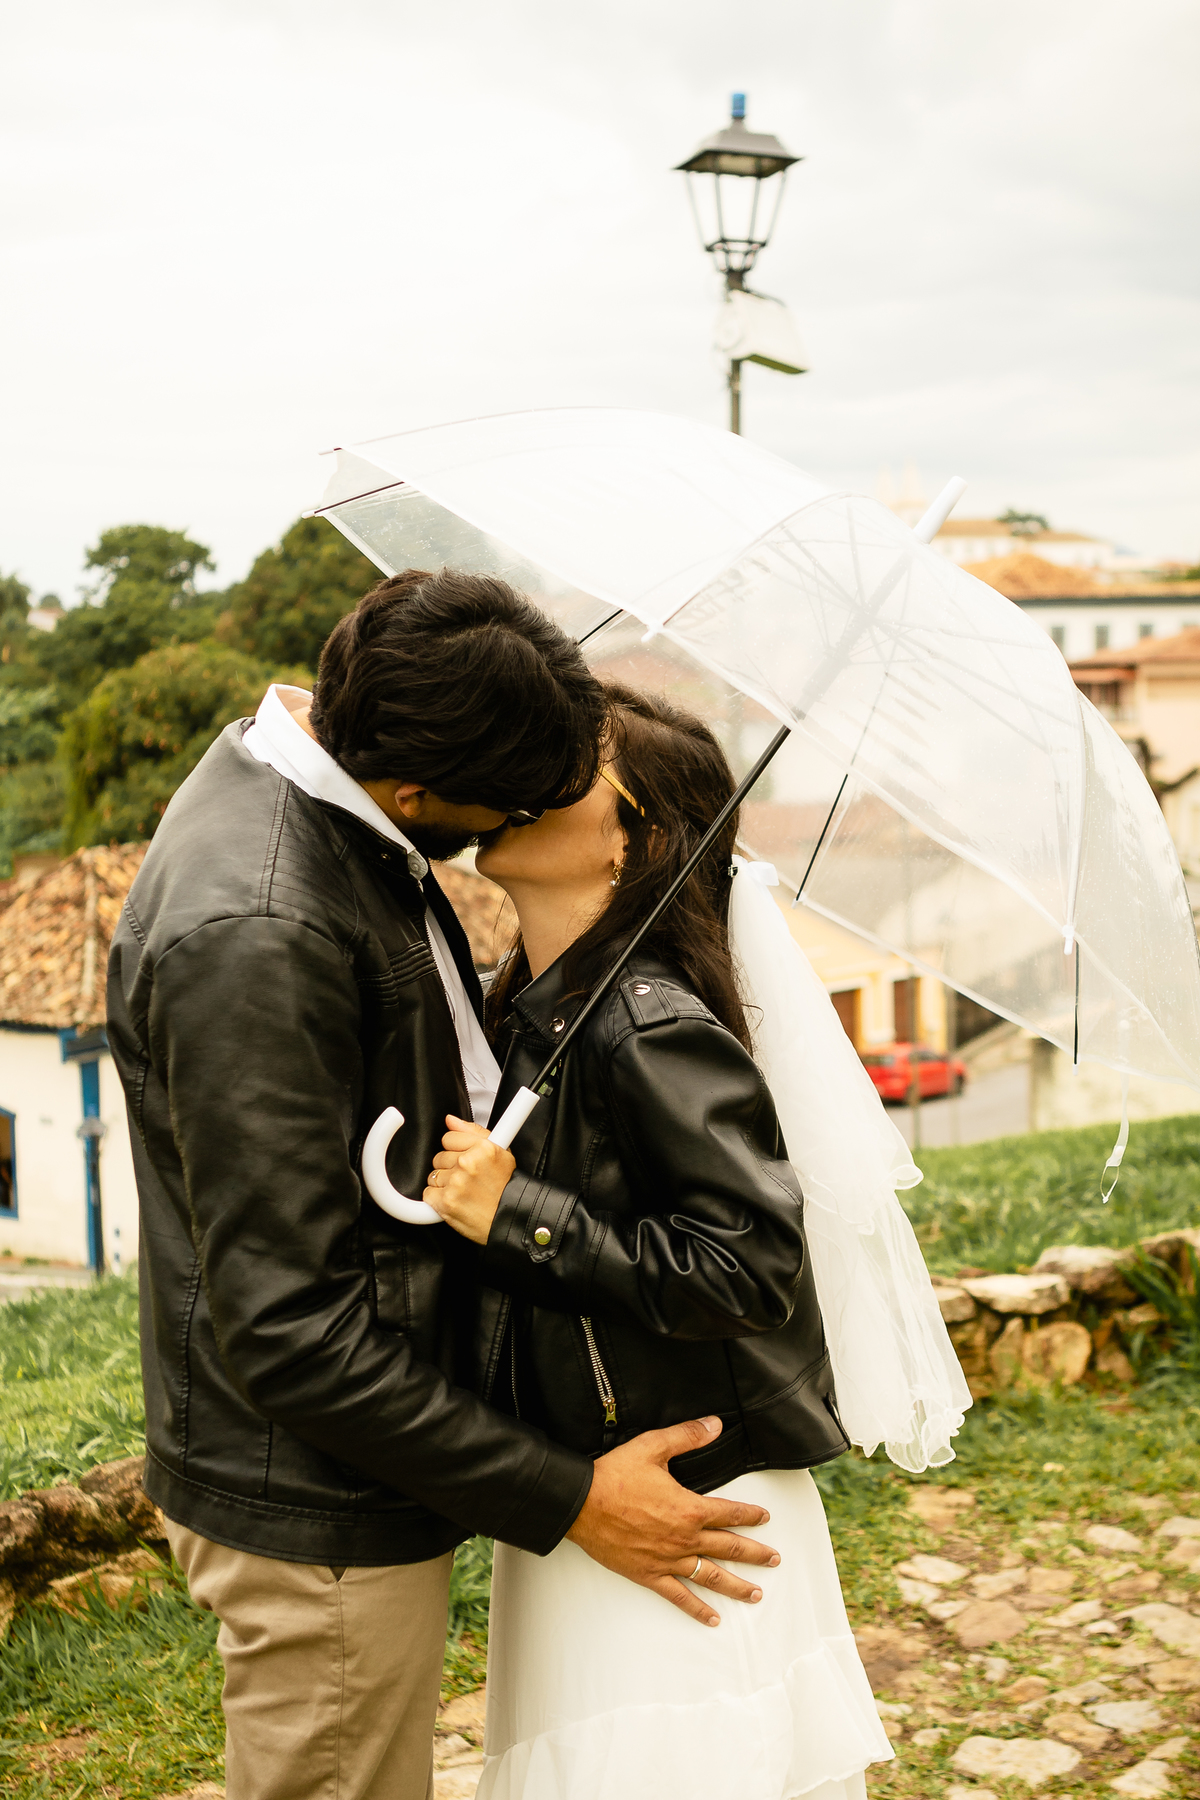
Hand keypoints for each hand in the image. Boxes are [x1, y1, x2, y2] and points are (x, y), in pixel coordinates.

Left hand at [423, 1115, 514, 1244]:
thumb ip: (473, 1132)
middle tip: (468, 1179)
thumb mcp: (500, 1153)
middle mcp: (469, 1162)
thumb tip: (451, 1120)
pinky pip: (428, 1194)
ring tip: (464, 1192)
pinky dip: (438, 1200)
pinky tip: (455, 1201)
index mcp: (483, 1147)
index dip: (456, 1150)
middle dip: (450, 1168)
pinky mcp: (446, 1202)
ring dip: (445, 1184)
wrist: (511, 1220)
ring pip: (433, 1175)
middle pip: (439, 1157)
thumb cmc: (507, 1189)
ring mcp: (456, 1182)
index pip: (449, 1138)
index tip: (464, 1159)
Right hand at [565, 1415, 779, 1626]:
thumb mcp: (653, 1447)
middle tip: (775, 1560)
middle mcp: (684, 1539)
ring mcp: (668, 1560)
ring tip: (756, 1594)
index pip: (730, 1512)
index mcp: (689, 1508)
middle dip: (755, 1554)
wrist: (581, 1504)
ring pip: (711, 1577)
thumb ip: (687, 1436)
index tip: (765, 1518)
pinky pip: (679, 1596)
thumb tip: (716, 1424)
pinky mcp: (649, 1575)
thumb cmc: (615, 1475)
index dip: (751, 1515)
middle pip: (729, 1548)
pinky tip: (713, 1619)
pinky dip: (697, 1609)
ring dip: (737, 1586)